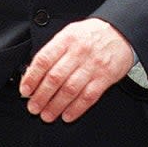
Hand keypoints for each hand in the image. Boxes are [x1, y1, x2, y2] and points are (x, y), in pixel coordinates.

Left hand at [20, 17, 134, 122]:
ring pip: (70, 89)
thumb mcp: (71, 33)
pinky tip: (67, 115)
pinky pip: (88, 96)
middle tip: (33, 107)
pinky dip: (76, 108)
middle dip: (41, 96)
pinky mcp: (106, 76)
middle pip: (55, 78)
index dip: (31, 78)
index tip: (25, 90)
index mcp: (67, 39)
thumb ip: (54, 50)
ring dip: (55, 106)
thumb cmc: (93, 34)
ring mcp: (93, 65)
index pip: (44, 60)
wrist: (122, 31)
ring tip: (47, 115)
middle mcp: (79, 52)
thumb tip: (33, 72)